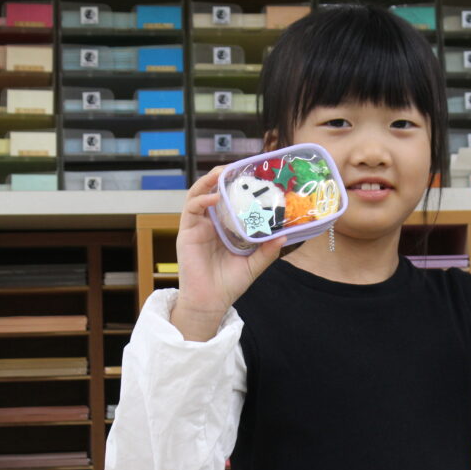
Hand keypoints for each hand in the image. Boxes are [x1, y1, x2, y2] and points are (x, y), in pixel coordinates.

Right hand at [172, 167, 285, 339]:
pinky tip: (215, 197)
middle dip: (223, 176)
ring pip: (199, 194)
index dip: (239, 186)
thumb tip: (283, 235)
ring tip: (222, 172)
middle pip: (214, 191)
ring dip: (209, 181)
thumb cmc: (229, 284)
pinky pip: (191, 209)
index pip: (231, 200)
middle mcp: (211, 223)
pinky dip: (202, 199)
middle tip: (237, 166)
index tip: (254, 175)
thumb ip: (267, 251)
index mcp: (227, 228)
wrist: (210, 302)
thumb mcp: (254, 265)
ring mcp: (198, 226)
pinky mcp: (187, 232)